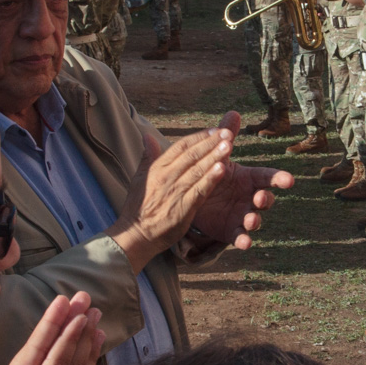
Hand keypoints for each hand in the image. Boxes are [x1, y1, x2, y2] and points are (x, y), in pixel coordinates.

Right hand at [109, 125, 237, 269]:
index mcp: (157, 168)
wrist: (136, 234)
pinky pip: (199, 191)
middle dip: (211, 142)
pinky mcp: (183, 208)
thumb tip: (147, 136)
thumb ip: (148, 156)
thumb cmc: (138, 207)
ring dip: (214, 156)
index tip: (214, 130)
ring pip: (198, 170)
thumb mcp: (139, 178)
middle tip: (228, 132)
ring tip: (229, 145)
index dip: (199, 137)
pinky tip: (222, 169)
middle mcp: (167, 176)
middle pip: (192, 155)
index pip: (181, 146)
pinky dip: (210, 179)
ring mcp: (175, 192)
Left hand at [187, 113, 294, 251]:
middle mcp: (250, 198)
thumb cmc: (212, 174)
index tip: (289, 180)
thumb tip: (233, 112)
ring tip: (251, 220)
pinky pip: (240, 237)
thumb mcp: (217, 155)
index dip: (279, 178)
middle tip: (260, 198)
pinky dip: (243, 241)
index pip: (268, 177)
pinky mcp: (232, 231)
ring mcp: (242, 215)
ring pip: (255, 220)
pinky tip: (244, 243)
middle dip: (266, 199)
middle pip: (265, 199)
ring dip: (256, 221)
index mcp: (249, 178)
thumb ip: (226, 136)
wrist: (193, 198)